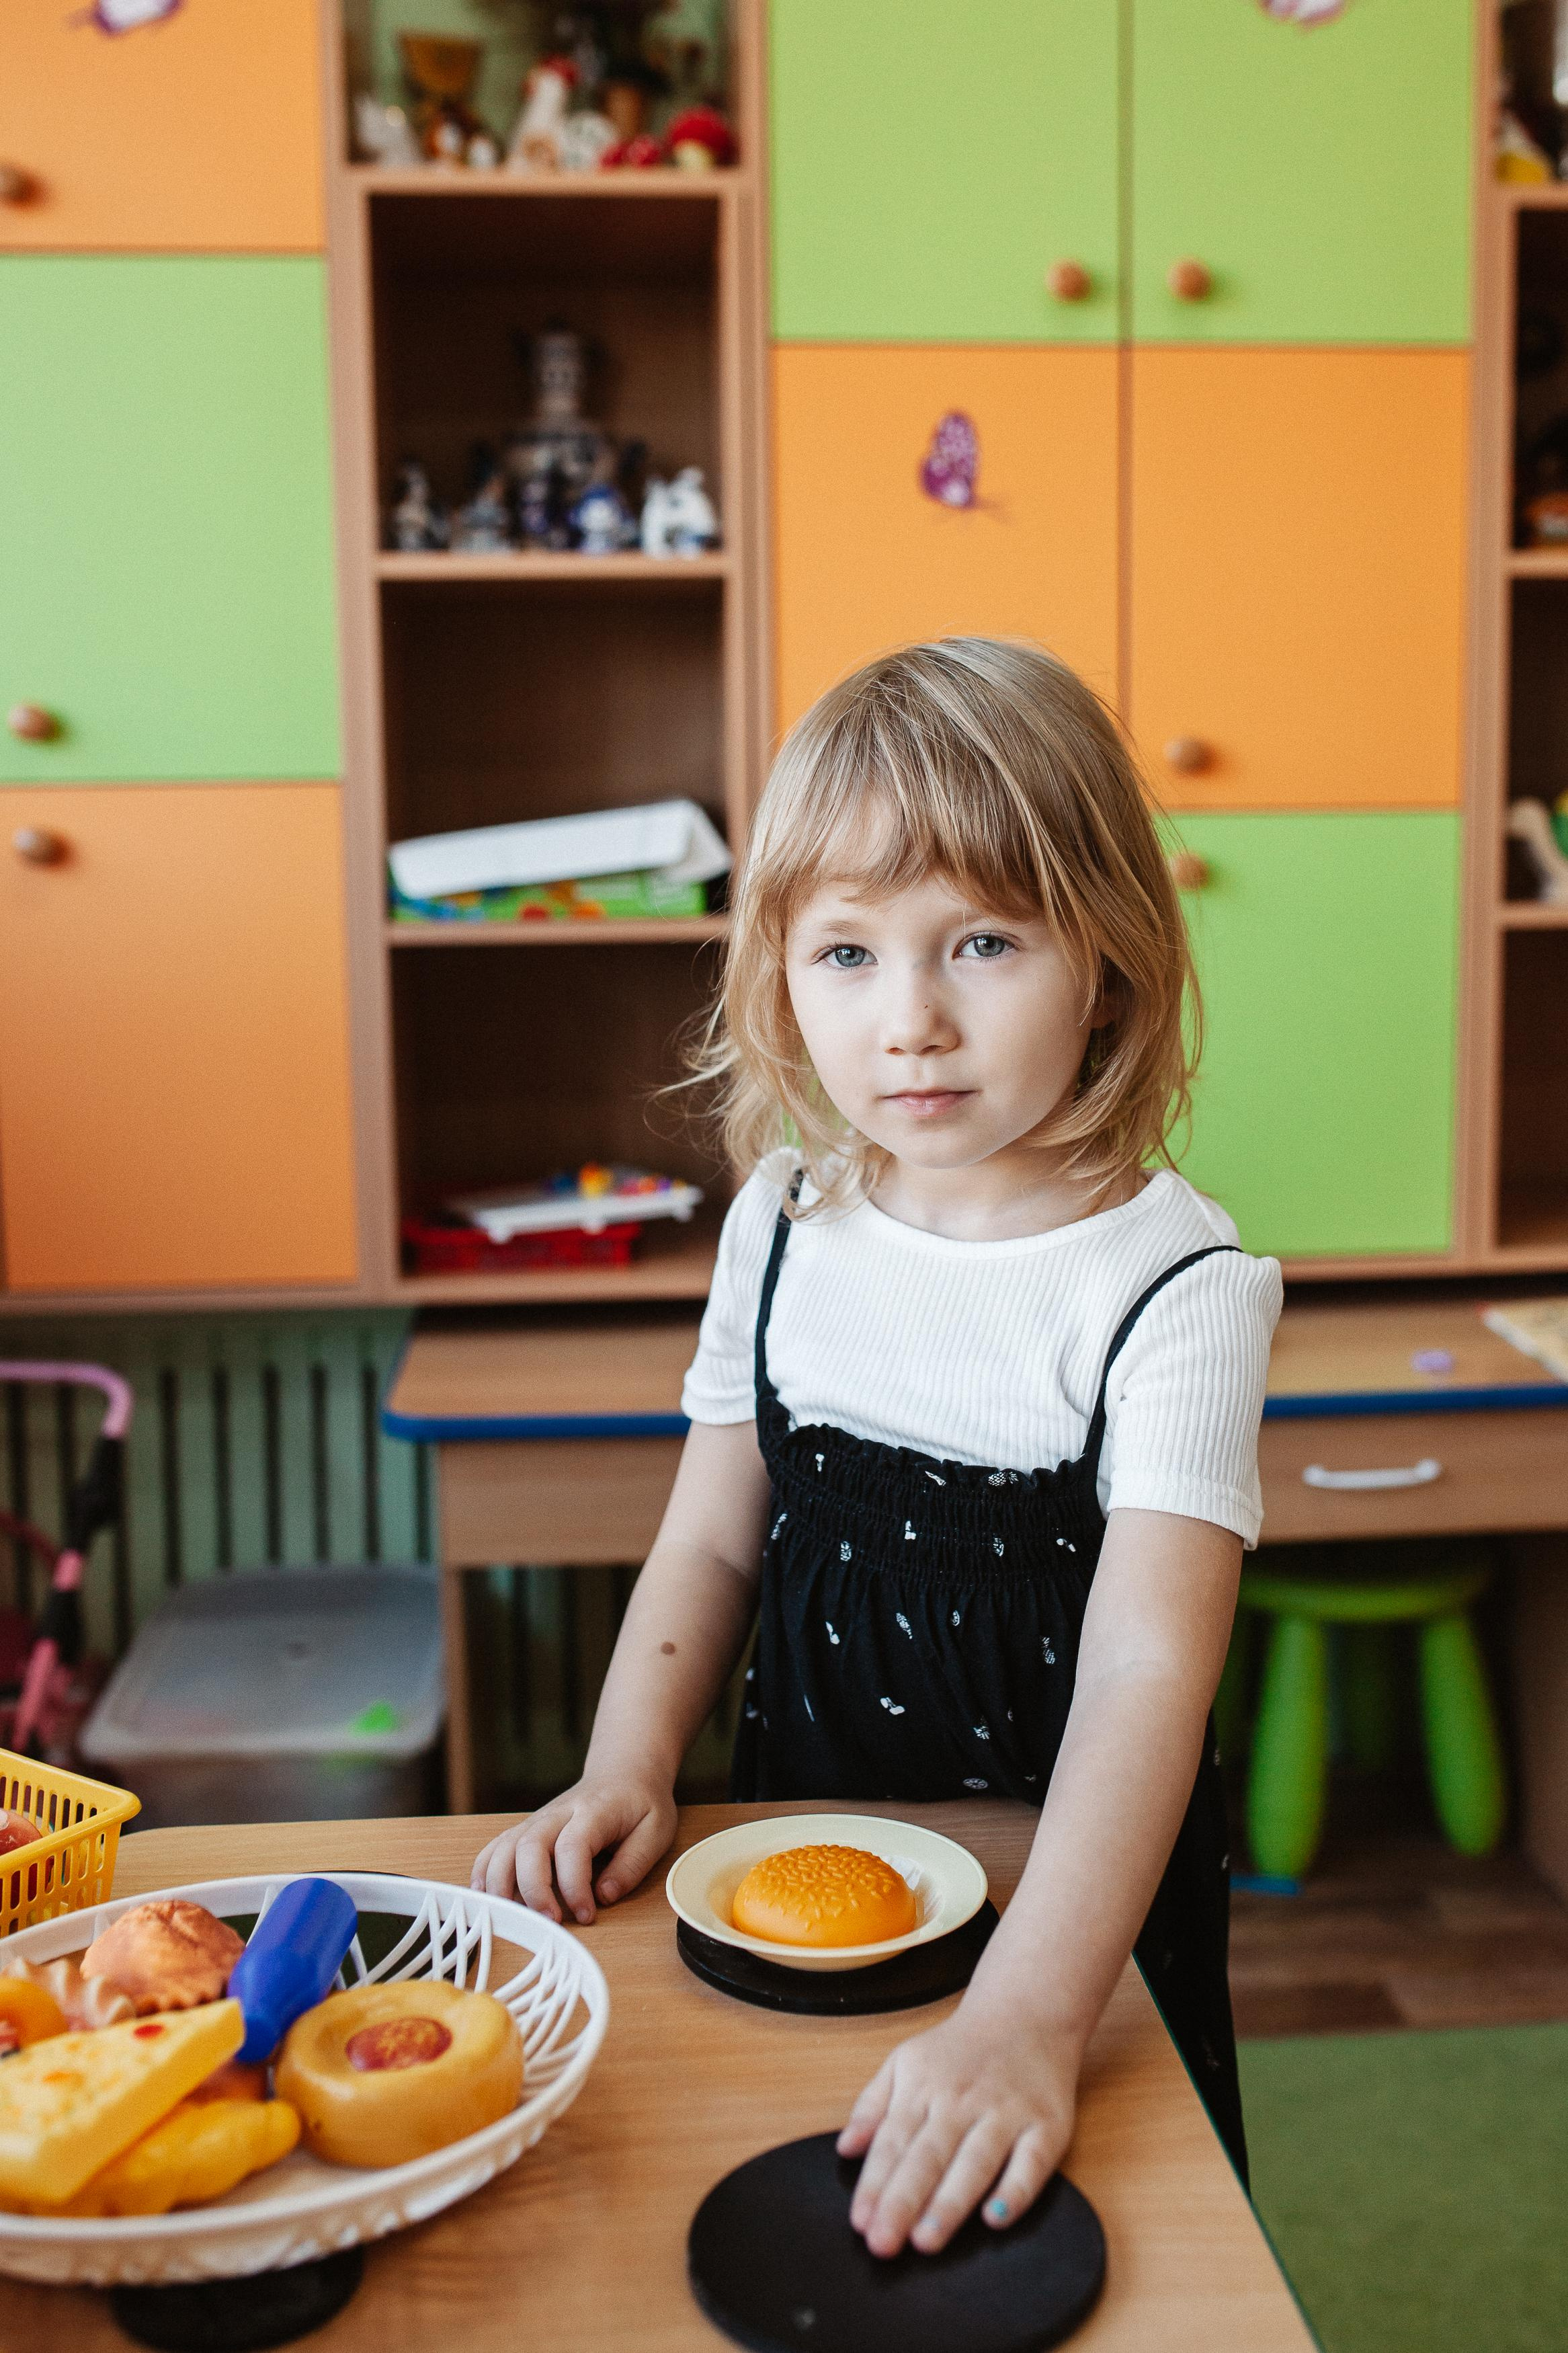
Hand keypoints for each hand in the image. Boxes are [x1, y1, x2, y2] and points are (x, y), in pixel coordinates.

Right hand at [470, 1775, 676, 1924]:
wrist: (623, 1772)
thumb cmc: (640, 1804)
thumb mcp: (656, 1830)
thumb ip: (632, 1863)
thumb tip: (604, 1896)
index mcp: (593, 1812)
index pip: (572, 1847)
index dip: (575, 1886)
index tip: (586, 1915)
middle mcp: (558, 1813)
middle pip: (530, 1846)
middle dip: (533, 1889)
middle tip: (549, 1921)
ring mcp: (538, 1820)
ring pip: (505, 1846)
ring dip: (500, 1883)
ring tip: (509, 1917)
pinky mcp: (527, 1829)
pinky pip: (496, 1846)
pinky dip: (484, 1871)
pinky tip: (484, 1896)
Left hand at [836, 2006, 1077, 2257]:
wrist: (1027, 2012)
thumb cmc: (960, 2048)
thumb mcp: (906, 2061)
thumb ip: (872, 2104)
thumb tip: (846, 2148)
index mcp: (924, 2088)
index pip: (893, 2141)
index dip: (875, 2184)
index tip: (860, 2222)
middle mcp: (962, 2102)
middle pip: (928, 2157)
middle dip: (903, 2202)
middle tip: (883, 2244)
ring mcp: (1006, 2113)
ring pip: (974, 2163)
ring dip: (949, 2203)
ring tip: (926, 2240)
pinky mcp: (1046, 2126)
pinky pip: (1032, 2164)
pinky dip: (1015, 2192)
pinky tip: (995, 2218)